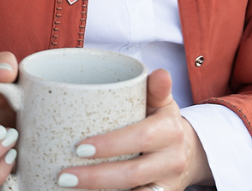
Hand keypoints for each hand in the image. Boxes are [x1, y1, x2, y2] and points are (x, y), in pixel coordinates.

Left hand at [56, 69, 211, 190]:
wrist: (186, 152)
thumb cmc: (161, 121)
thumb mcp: (161, 102)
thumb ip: (155, 88)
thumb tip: (160, 73)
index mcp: (170, 129)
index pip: (140, 137)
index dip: (110, 145)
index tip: (79, 148)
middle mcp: (172, 159)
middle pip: (133, 172)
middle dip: (97, 176)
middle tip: (65, 174)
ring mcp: (168, 183)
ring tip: (70, 187)